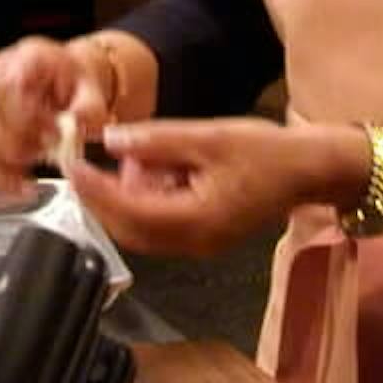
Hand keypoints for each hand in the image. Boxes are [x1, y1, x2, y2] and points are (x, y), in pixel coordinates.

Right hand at [0, 37, 109, 190]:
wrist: (69, 80)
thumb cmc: (76, 80)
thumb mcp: (92, 88)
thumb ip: (88, 107)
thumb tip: (77, 122)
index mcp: (26, 58)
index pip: (10, 86)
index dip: (26, 116)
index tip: (52, 136)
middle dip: (16, 144)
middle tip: (45, 155)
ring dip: (3, 162)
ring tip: (29, 175)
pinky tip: (15, 183)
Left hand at [62, 117, 343, 257]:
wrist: (311, 171)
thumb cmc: (267, 152)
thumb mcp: (209, 137)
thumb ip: (157, 141)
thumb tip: (111, 140)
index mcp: (195, 222)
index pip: (129, 212)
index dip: (95, 190)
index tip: (71, 166)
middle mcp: (193, 243)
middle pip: (129, 229)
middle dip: (105, 195)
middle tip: (92, 159)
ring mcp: (199, 245)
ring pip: (143, 229)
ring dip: (129, 195)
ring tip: (143, 153)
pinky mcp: (204, 237)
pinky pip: (161, 225)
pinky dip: (149, 199)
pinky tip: (160, 168)